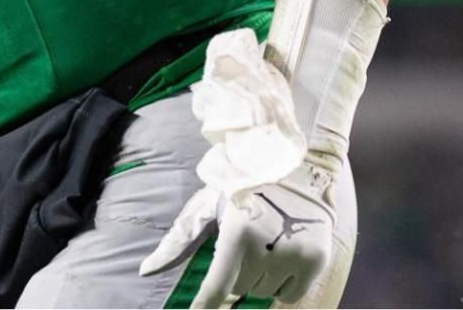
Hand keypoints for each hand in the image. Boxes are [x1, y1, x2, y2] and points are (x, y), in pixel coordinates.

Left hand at [139, 159, 335, 307]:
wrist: (294, 166)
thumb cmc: (241, 188)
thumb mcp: (207, 208)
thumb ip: (178, 242)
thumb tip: (145, 271)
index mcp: (236, 235)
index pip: (218, 289)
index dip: (206, 305)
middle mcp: (267, 249)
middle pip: (240, 290)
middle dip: (236, 275)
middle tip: (242, 247)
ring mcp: (295, 256)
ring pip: (264, 294)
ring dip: (258, 280)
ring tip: (263, 247)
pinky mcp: (317, 261)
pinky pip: (290, 297)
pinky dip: (282, 287)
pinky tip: (280, 260)